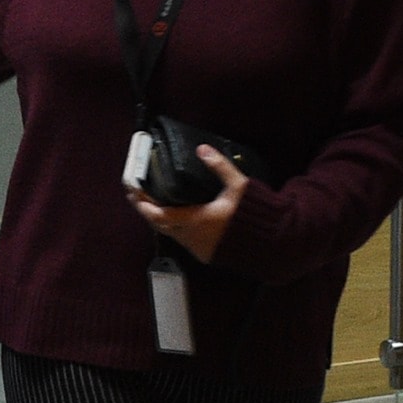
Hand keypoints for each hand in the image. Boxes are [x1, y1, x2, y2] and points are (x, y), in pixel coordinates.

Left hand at [126, 145, 248, 263]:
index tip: (132, 191)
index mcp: (196, 220)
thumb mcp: (238, 186)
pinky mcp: (204, 254)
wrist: (269, 244)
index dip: (142, 203)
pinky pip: (182, 240)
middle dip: (145, 209)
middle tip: (136, 194)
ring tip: (150, 203)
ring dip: (159, 219)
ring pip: (169, 233)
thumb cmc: (253, 215)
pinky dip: (173, 227)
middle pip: (158, 224)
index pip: (158, 214)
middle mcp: (192, 236)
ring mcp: (197, 247)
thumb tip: (202, 149)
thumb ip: (220, 166)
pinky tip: (174, 218)